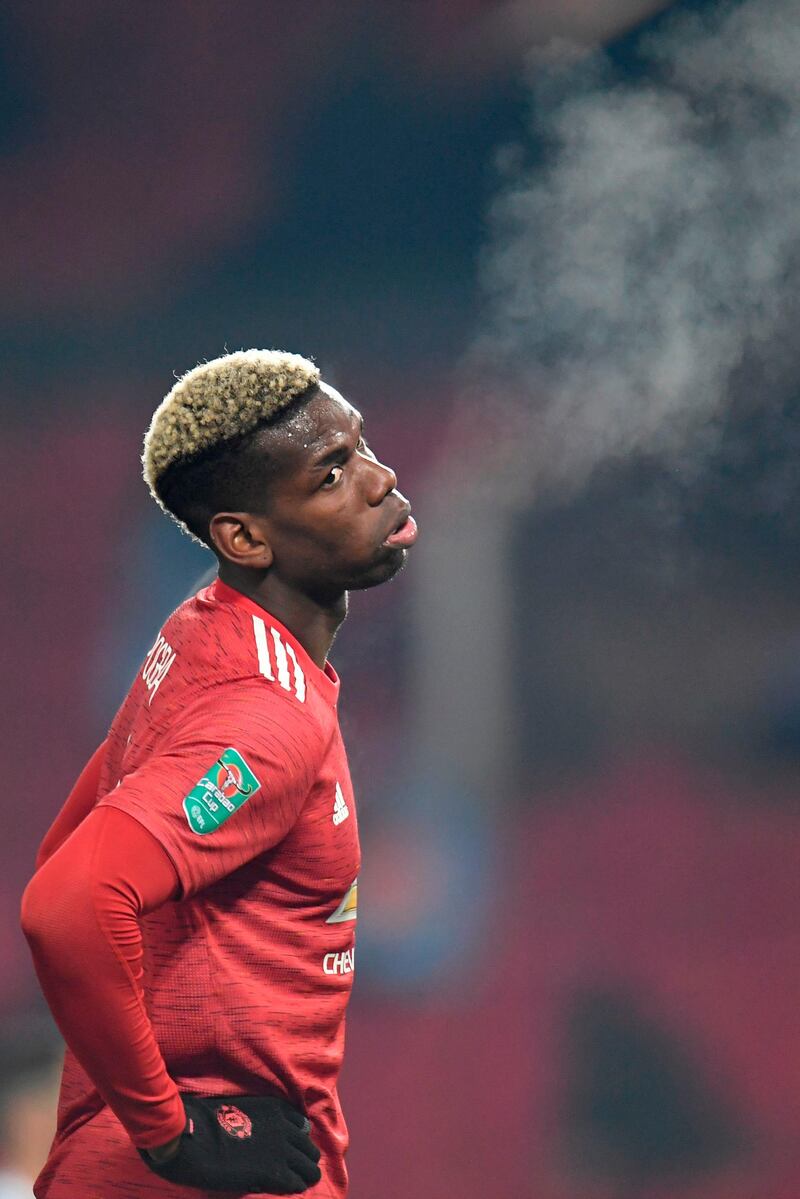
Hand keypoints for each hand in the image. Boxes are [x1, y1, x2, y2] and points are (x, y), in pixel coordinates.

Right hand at [139, 1093, 321, 1193]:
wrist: (193, 1139)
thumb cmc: (208, 1124)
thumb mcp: (243, 1111)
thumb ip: (263, 1122)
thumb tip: (271, 1138)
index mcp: (276, 1109)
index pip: (303, 1126)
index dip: (297, 1141)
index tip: (291, 1150)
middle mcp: (285, 1128)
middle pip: (310, 1149)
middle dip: (305, 1160)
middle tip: (295, 1171)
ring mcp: (282, 1151)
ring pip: (310, 1167)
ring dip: (304, 1175)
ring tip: (296, 1182)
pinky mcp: (274, 1173)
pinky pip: (296, 1183)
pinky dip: (294, 1187)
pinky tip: (287, 1189)